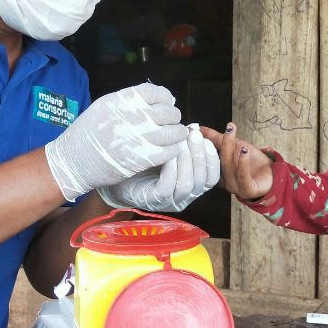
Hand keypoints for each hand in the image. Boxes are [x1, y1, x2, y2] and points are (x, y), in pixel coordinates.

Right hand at [43, 83, 187, 200]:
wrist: (73, 161)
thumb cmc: (87, 134)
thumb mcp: (103, 107)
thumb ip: (129, 102)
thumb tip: (161, 100)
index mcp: (119, 102)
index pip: (154, 92)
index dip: (166, 97)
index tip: (168, 103)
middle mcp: (129, 117)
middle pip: (167, 112)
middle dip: (174, 116)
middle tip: (173, 122)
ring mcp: (136, 138)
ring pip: (173, 132)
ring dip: (177, 133)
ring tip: (175, 135)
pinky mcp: (140, 159)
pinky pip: (169, 151)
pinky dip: (173, 150)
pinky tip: (168, 150)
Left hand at [100, 125, 219, 211]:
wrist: (114, 175)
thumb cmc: (143, 162)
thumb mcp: (166, 151)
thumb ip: (182, 143)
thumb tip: (194, 126)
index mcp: (191, 187)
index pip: (212, 178)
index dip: (212, 158)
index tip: (206, 139)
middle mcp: (183, 197)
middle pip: (202, 180)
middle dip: (200, 155)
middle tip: (193, 135)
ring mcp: (168, 201)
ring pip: (187, 185)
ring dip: (187, 161)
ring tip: (181, 142)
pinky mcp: (152, 200)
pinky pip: (167, 187)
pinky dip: (171, 170)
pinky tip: (168, 155)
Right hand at [200, 122, 273, 201]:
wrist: (274, 176)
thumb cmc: (253, 162)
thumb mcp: (236, 146)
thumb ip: (218, 139)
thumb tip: (199, 128)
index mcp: (218, 172)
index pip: (207, 159)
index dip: (203, 145)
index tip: (198, 131)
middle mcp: (224, 181)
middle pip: (219, 161)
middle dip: (222, 142)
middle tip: (225, 128)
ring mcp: (235, 187)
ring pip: (229, 167)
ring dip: (230, 149)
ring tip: (233, 134)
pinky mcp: (247, 190)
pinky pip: (243, 176)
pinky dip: (242, 163)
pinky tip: (244, 151)